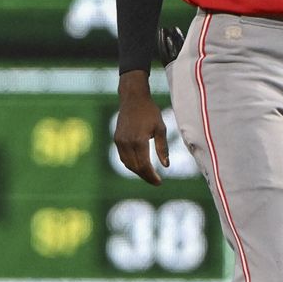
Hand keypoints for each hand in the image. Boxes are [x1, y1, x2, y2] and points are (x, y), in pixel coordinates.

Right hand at [114, 71, 169, 185]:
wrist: (132, 99)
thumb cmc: (150, 112)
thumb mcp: (161, 129)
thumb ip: (162, 148)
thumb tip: (166, 166)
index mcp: (139, 141)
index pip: (144, 165)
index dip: (152, 176)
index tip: (159, 182)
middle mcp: (127, 143)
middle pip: (135, 167)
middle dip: (145, 176)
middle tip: (156, 181)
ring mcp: (119, 141)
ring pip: (127, 163)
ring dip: (137, 171)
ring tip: (148, 175)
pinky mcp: (116, 139)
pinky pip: (123, 156)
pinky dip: (130, 163)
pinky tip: (139, 165)